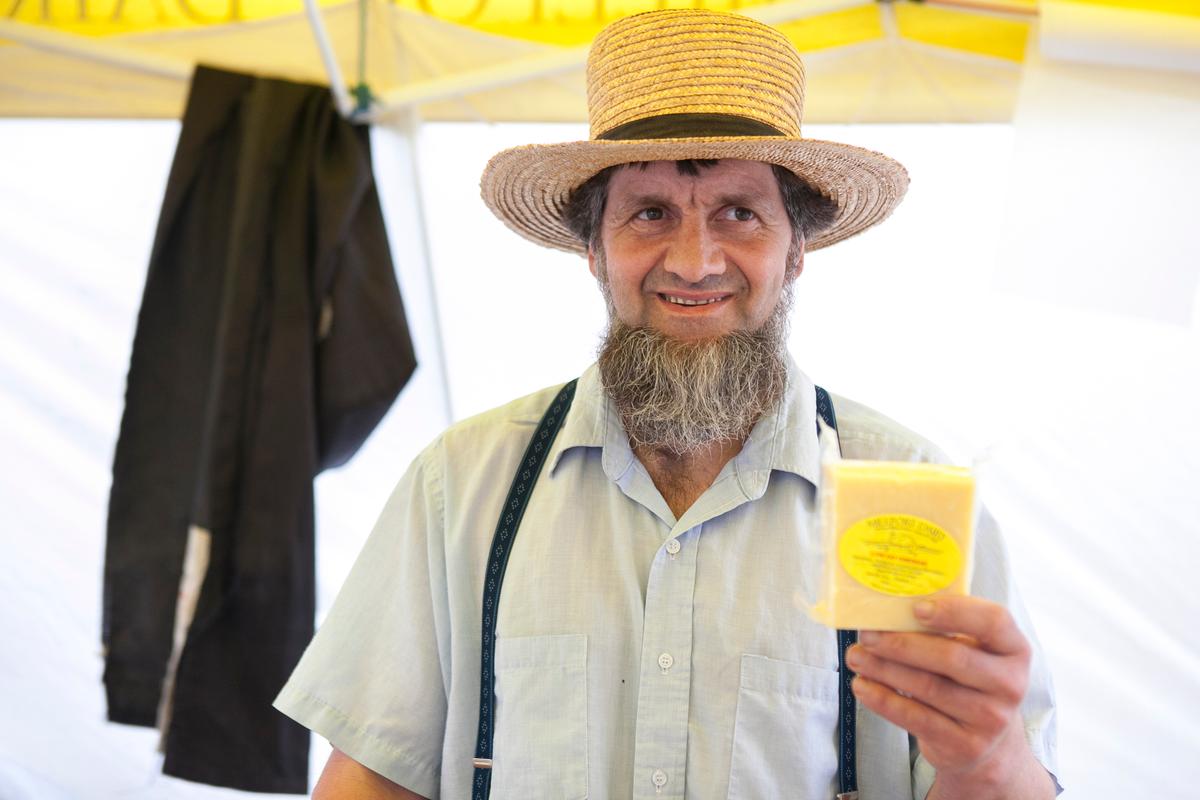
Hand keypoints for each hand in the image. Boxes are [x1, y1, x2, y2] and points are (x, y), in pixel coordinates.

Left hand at [844, 596, 1053, 799]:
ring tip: (857, 656)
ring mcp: (990, 719)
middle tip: (867, 634)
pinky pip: (916, 718)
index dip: (955, 611)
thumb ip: (947, 629)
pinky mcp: (964, 745)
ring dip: (884, 669)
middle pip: (952, 657)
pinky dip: (883, 700)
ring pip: (928, 687)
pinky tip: (862, 686)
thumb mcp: (973, 652)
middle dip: (902, 644)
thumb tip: (890, 607)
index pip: (994, 621)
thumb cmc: (969, 682)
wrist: (987, 745)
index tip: (917, 607)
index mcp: (1014, 649)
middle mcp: (1009, 684)